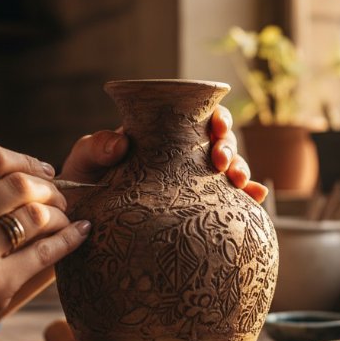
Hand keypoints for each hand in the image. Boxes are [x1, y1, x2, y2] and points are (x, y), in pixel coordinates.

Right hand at [0, 145, 90, 340]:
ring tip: (66, 221)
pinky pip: (47, 251)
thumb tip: (36, 175)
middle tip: (61, 201)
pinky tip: (80, 233)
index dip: (27, 161)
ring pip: (37, 215)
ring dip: (61, 215)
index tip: (46, 172)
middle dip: (51, 190)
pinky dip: (70, 239)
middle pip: (20, 184)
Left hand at [59, 106, 267, 202]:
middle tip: (221, 163)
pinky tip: (257, 201)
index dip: (215, 117)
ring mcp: (191, 184)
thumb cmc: (82, 185)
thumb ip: (95, 147)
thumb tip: (120, 141)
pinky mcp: (196, 210)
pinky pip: (227, 201)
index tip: (215, 126)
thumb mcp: (83, 162)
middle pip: (220, 142)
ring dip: (241, 170)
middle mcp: (182, 157)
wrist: (82, 223)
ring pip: (228, 169)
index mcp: (161, 137)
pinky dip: (247, 198)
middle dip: (229, 147)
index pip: (196, 117)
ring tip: (239, 183)